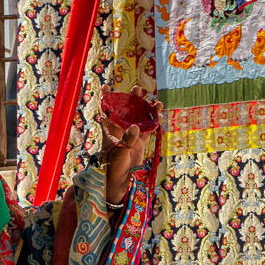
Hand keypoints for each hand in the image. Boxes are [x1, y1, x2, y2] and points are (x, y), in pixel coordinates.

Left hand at [98, 85, 162, 206]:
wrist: (119, 179)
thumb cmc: (113, 165)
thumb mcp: (119, 152)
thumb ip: (127, 140)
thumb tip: (135, 126)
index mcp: (110, 129)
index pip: (106, 110)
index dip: (105, 98)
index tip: (106, 85)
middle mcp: (120, 129)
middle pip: (125, 110)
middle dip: (130, 99)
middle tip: (137, 89)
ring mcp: (130, 135)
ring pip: (138, 118)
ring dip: (145, 109)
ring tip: (154, 101)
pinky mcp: (139, 142)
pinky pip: (147, 130)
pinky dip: (153, 123)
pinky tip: (159, 115)